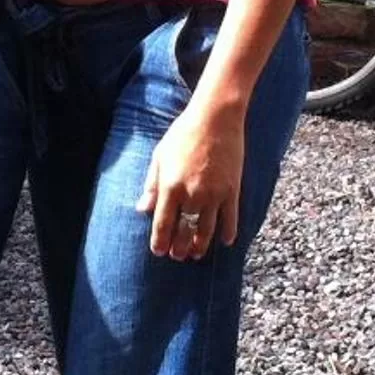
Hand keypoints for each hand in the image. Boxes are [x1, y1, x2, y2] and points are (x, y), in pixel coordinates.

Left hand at [136, 99, 243, 261]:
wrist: (215, 118)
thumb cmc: (183, 133)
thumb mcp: (160, 156)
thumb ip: (151, 185)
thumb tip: (142, 209)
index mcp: (170, 186)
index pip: (163, 224)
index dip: (159, 241)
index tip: (158, 251)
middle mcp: (192, 194)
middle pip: (185, 231)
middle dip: (179, 247)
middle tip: (177, 256)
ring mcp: (214, 194)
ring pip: (206, 229)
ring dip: (200, 245)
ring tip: (195, 254)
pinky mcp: (232, 190)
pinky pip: (230, 218)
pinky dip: (228, 232)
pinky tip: (225, 242)